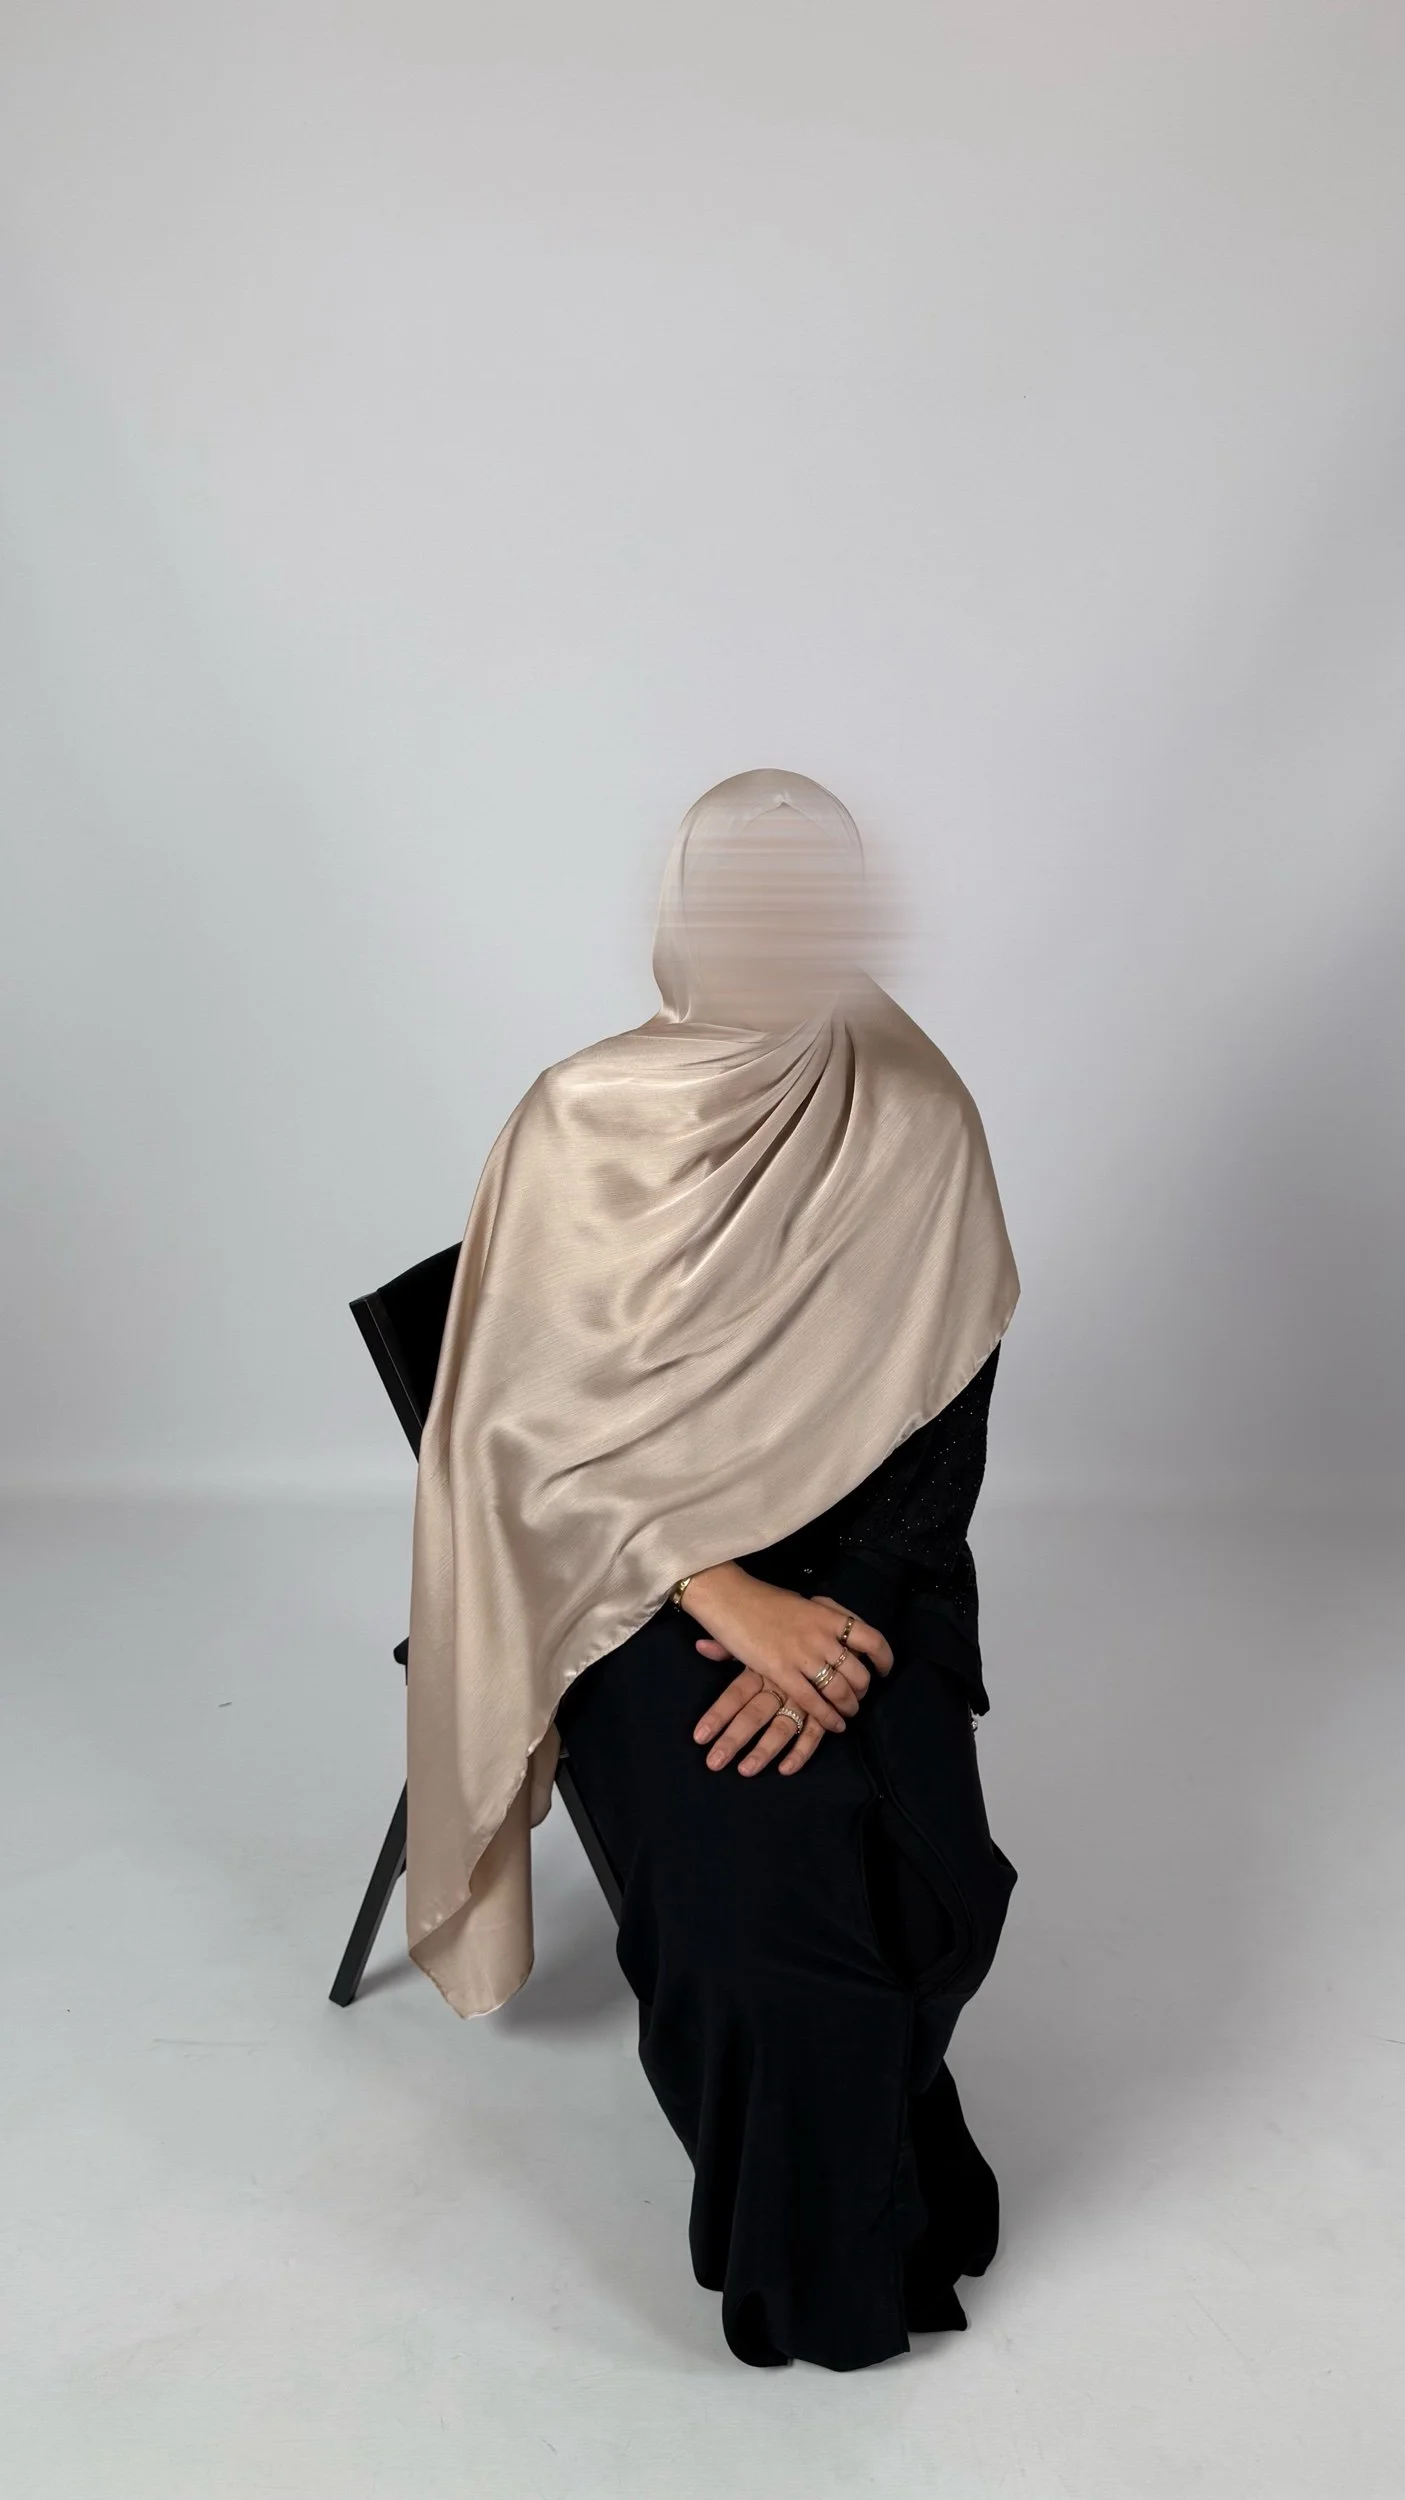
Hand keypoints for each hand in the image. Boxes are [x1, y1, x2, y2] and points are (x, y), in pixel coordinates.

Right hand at [678, 1563, 892, 1776]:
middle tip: (858, 1697)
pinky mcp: (782, 1671)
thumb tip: (842, 1626)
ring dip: (848, 1706)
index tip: (883, 1670)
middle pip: (858, 1671)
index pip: (872, 1639)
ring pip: (840, 1689)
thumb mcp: (804, 1603)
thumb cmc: (763, 1600)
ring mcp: (803, 1654)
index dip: (884, 1659)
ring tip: (847, 1713)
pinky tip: (834, 1725)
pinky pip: (813, 1701)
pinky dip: (828, 1717)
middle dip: (863, 1690)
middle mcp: (822, 1635)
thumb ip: (825, 1616)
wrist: (730, 1598)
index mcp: (829, 1616)